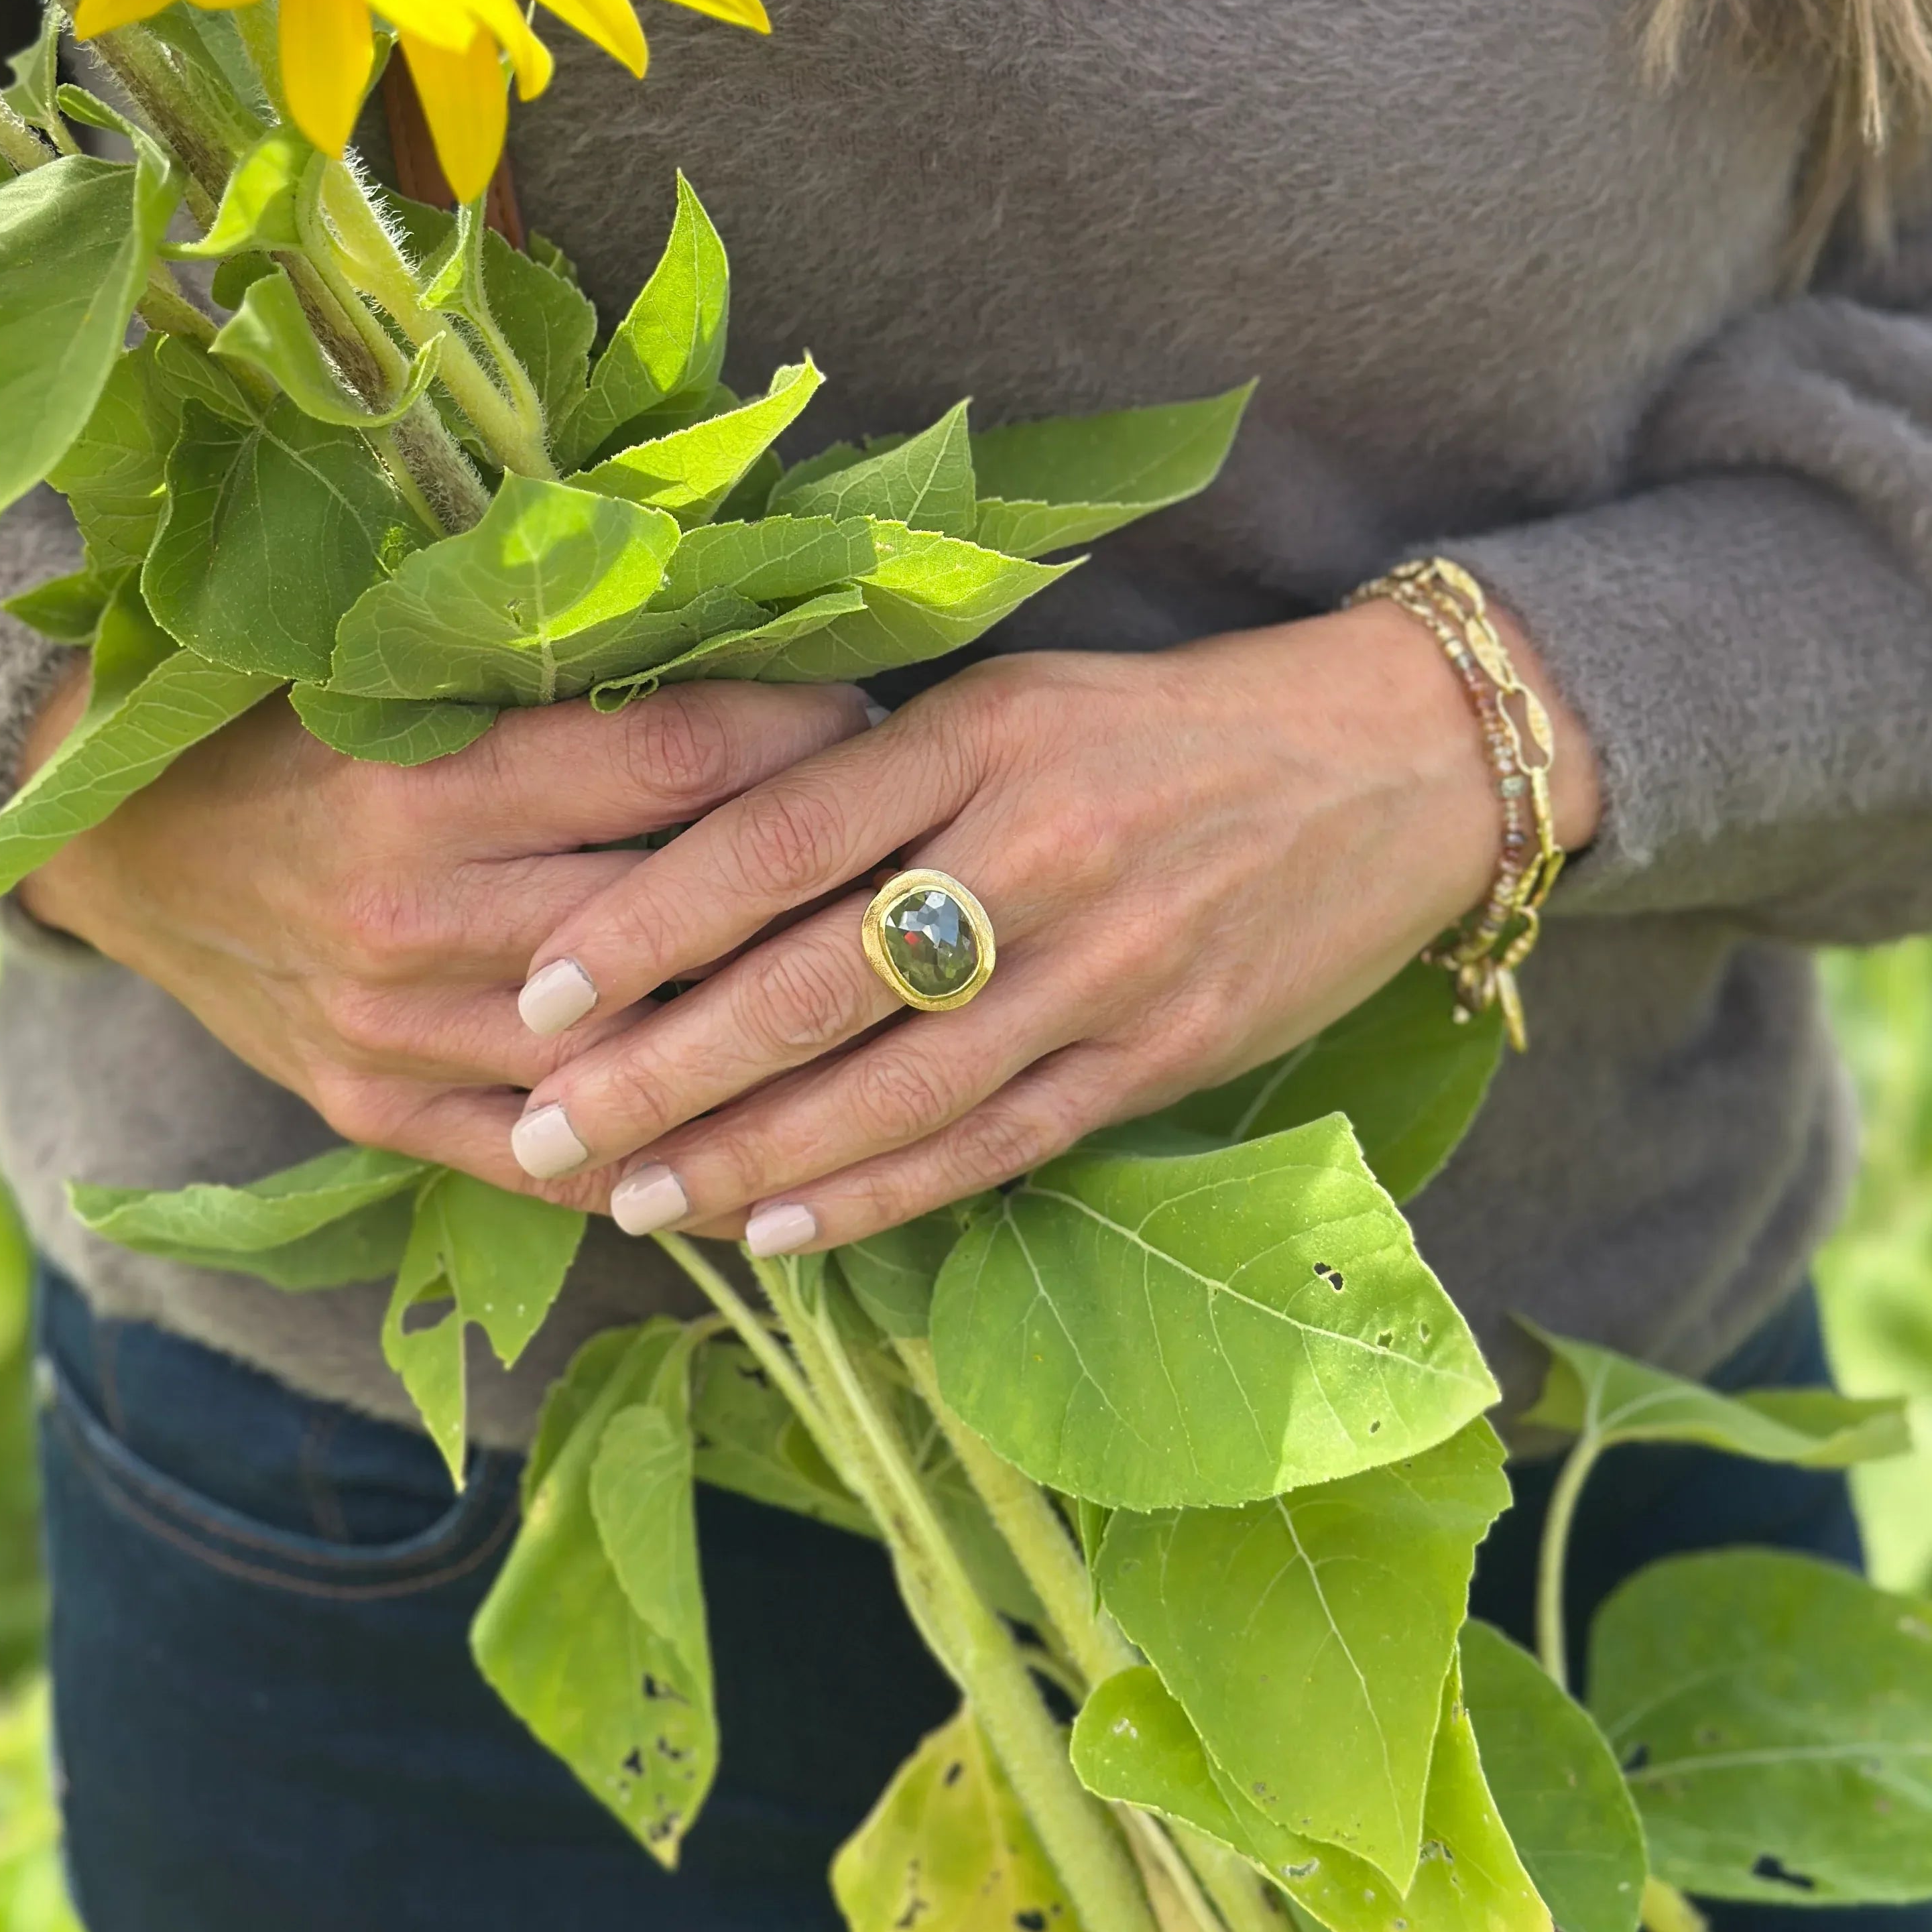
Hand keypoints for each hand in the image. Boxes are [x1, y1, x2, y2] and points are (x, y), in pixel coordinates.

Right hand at [15, 675, 872, 1160]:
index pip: (665, 762)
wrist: (132, 843)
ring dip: (758, 1029)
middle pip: (669, 916)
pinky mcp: (377, 1115)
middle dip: (804, 881)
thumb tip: (753, 641)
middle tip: (909, 848)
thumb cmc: (300, 728)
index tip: (868, 714)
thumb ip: (559, 679)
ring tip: (876, 989)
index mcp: (428, 781)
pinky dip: (662, 1155)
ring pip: (628, 1053)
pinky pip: (550, 1162)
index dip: (791, 736)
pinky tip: (770, 1137)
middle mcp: (412, 914)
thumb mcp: (407, 674)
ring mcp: (394, 1034)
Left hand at [490, 602, 1601, 1251]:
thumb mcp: (1016, 701)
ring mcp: (1107, 961)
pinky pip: (996, 1140)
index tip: (538, 992)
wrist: (1394, 759)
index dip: (645, 925)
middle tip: (543, 1131)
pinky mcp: (1163, 1051)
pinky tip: (787, 1230)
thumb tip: (701, 863)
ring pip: (893, 1088)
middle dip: (659, 1072)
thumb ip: (878, 776)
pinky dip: (884, 1192)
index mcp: (979, 734)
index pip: (774, 837)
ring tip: (637, 1201)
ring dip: (750, 1159)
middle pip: (810, 982)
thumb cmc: (1167, 722)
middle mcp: (1034, 846)